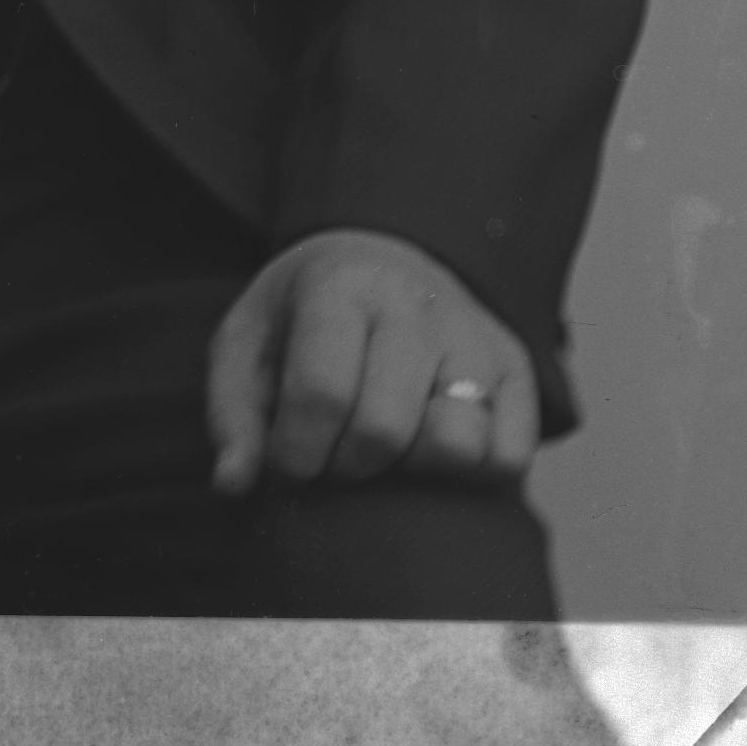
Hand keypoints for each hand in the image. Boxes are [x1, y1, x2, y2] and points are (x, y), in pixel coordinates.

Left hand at [207, 227, 539, 494]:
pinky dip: (468, 474)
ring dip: (411, 470)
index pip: (321, 393)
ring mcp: (473, 333)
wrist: (379, 261)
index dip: (295, 454)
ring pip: (457, 445)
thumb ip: (231, 413)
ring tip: (383, 451)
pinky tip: (427, 448)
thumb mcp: (246, 343)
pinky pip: (508, 458)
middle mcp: (415, 303)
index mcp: (340, 284)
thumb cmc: (304, 316)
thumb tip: (232, 484)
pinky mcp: (515, 367)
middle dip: (346, 466)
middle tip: (332, 457)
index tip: (286, 465)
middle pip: (384, 430)